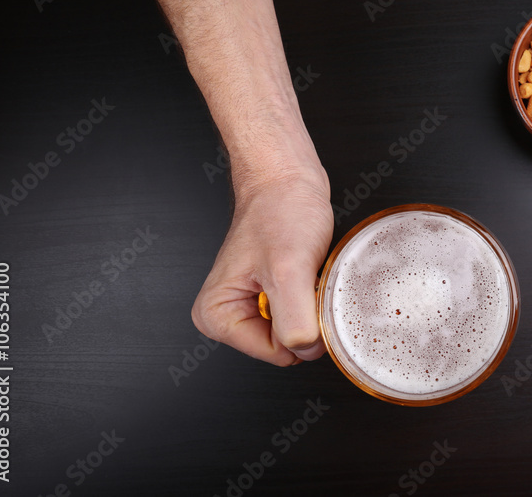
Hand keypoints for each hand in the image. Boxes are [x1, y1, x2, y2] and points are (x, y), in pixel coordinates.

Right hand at [192, 167, 333, 365]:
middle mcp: (229, 314)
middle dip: (305, 313)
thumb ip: (295, 321)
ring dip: (311, 302)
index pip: (274, 353)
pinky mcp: (273, 294)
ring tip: (302, 270)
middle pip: (285, 345)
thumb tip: (304, 350)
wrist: (288, 178)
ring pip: (299, 329)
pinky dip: (314, 293)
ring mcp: (252, 304)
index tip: (298, 287)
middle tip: (301, 276)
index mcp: (216, 315)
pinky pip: (305, 312)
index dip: (299, 324)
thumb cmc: (280, 210)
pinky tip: (307, 270)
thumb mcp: (288, 270)